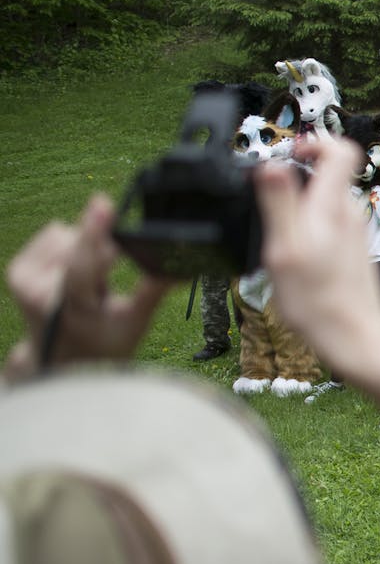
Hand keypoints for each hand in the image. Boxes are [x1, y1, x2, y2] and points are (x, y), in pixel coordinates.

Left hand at [4, 195, 171, 379]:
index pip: (83, 265)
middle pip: (80, 244)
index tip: (103, 203)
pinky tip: (71, 274)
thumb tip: (179, 267)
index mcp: (75, 308)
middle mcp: (41, 292)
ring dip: (84, 251)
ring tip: (87, 283)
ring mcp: (24, 280)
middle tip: (104, 285)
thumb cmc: (103, 342)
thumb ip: (152, 292)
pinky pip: (52, 234)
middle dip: (102, 252)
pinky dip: (68, 247)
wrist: (60, 359)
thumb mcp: (134, 324)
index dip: (95, 232)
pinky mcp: (17, 269)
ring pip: (67, 235)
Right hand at [255, 137, 379, 376]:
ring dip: (298, 214)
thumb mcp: (285, 249)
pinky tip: (296, 264)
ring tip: (281, 244)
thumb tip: (271, 164)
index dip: (312, 144)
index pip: (340, 150)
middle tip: (270, 210)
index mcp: (332, 206)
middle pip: (326, 176)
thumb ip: (279, 203)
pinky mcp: (354, 251)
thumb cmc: (319, 302)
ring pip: (323, 205)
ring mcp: (354, 233)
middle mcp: (350, 214)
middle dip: (294, 185)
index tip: (287, 156)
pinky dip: (307, 236)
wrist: (357, 338)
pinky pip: (327, 228)